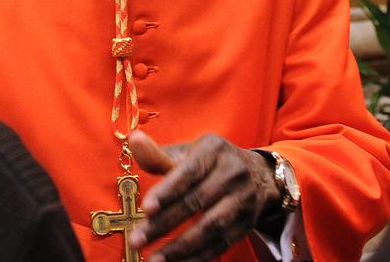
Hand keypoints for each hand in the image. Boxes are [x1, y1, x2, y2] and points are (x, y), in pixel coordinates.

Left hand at [127, 130, 280, 261]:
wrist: (256, 174)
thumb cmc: (209, 163)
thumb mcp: (187, 153)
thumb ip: (158, 154)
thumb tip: (134, 140)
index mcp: (214, 150)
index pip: (189, 172)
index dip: (167, 191)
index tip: (145, 208)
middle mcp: (233, 172)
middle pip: (197, 202)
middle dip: (164, 224)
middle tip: (137, 240)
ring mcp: (244, 199)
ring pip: (212, 227)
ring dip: (181, 247)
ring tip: (153, 260)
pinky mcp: (247, 223)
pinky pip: (221, 244)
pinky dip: (198, 257)